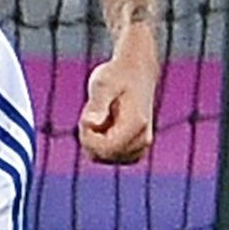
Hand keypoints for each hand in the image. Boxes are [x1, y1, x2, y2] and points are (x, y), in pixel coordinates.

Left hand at [76, 41, 158, 165]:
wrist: (137, 71)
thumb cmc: (117, 75)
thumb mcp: (103, 83)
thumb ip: (97, 104)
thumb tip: (92, 123)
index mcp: (136, 124)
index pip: (105, 148)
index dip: (88, 137)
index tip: (85, 117)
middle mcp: (143, 139)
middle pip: (102, 155)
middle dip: (89, 138)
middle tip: (91, 114)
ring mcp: (141, 146)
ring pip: (104, 158)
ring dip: (94, 141)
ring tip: (99, 117)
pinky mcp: (137, 149)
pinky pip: (110, 157)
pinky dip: (101, 144)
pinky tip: (104, 125)